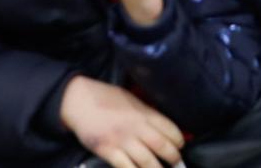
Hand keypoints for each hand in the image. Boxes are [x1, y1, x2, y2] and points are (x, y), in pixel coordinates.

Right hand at [58, 76, 185, 167]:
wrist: (79, 100)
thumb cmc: (106, 99)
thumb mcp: (131, 101)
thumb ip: (147, 114)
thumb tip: (163, 128)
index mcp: (144, 113)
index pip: (170, 129)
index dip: (179, 141)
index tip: (180, 147)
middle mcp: (136, 127)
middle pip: (162, 147)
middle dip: (173, 159)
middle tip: (176, 164)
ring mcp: (121, 140)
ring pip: (147, 162)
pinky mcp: (107, 151)